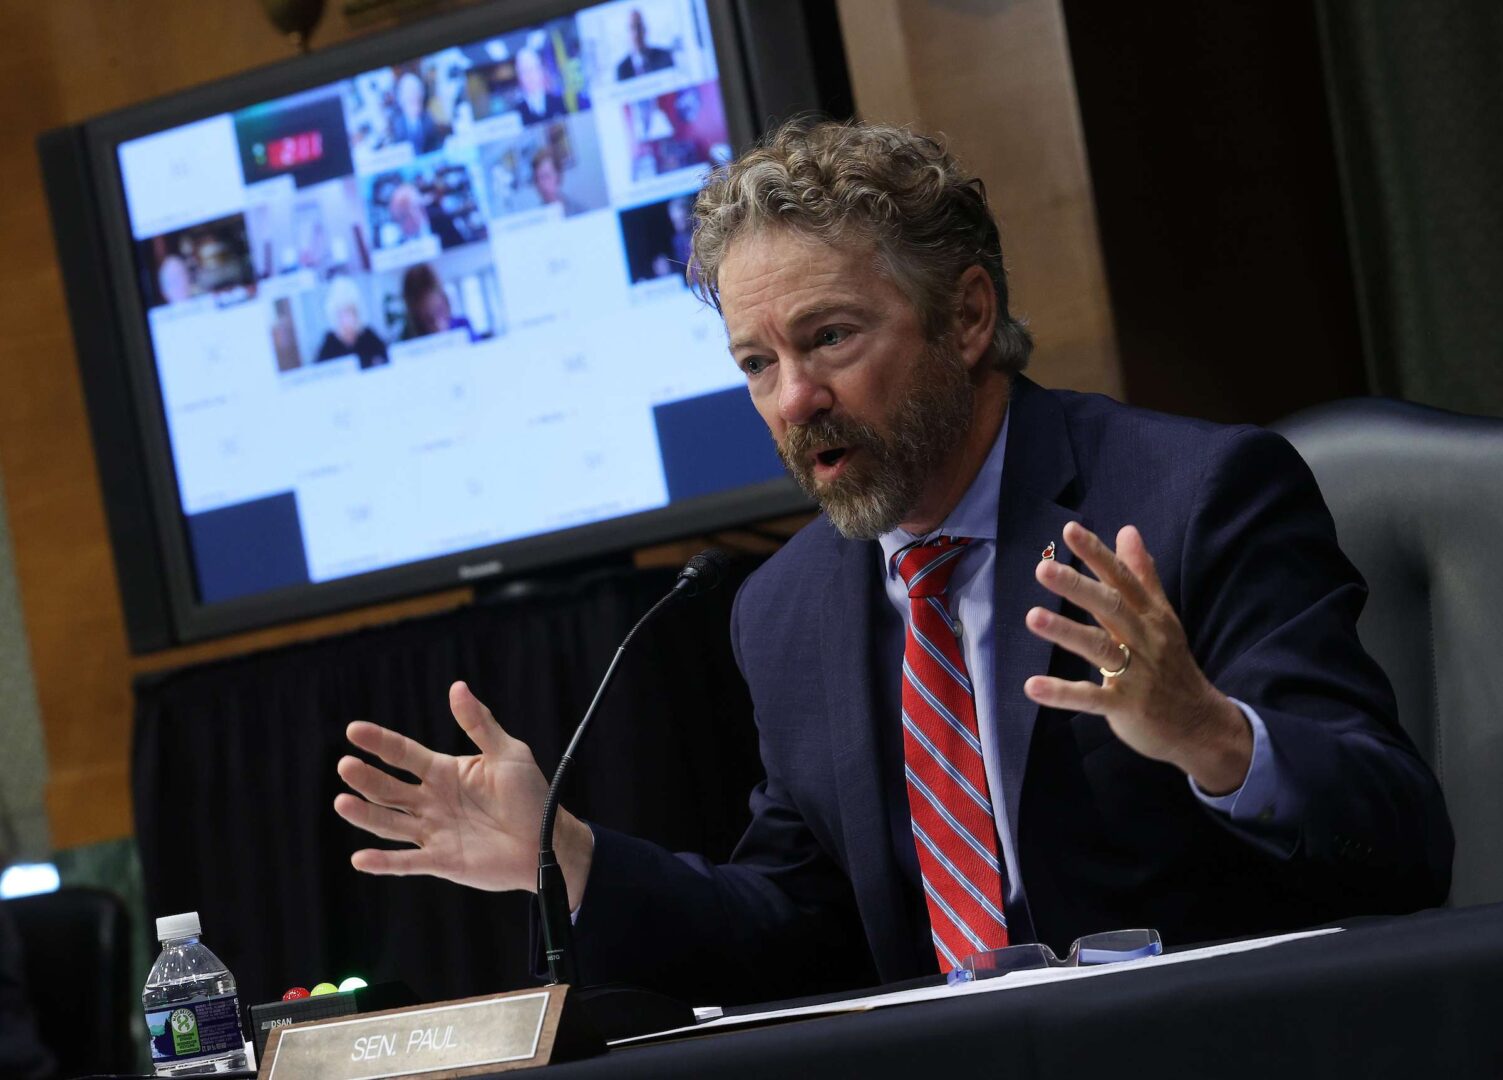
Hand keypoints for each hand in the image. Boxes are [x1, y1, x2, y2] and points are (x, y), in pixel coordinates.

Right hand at [333, 681, 593, 906]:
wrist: (549, 841)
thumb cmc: (531, 796)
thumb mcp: (507, 753)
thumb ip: (479, 724)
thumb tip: (457, 687)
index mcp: (444, 772)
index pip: (403, 754)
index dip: (379, 742)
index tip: (353, 730)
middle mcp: (432, 801)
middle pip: (389, 788)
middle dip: (366, 777)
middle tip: (346, 765)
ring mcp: (434, 831)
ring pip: (390, 822)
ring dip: (366, 814)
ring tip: (341, 802)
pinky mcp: (442, 861)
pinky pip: (407, 862)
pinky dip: (384, 863)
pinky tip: (360, 859)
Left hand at [1023, 521, 1251, 795]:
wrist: (1200, 724)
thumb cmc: (1172, 665)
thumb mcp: (1162, 617)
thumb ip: (1141, 575)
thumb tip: (1127, 530)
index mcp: (1150, 616)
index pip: (1122, 578)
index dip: (1097, 554)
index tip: (1069, 530)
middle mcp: (1143, 639)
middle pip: (1111, 607)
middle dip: (1078, 587)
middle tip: (1043, 568)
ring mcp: (1136, 674)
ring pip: (1099, 648)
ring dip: (1066, 632)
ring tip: (1032, 616)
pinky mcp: (1125, 706)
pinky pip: (1091, 698)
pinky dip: (1063, 693)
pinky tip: (1032, 686)